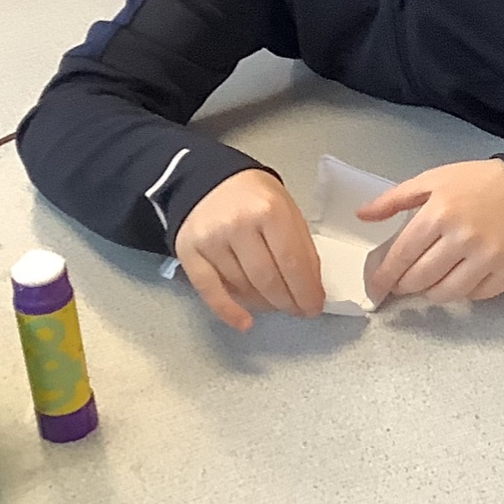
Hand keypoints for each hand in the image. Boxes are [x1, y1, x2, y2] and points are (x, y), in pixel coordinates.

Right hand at [173, 169, 324, 328]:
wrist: (209, 181)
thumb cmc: (255, 198)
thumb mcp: (288, 210)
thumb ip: (300, 247)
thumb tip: (311, 288)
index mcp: (269, 211)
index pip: (292, 262)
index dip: (306, 291)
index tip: (314, 307)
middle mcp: (238, 225)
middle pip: (268, 279)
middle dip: (288, 302)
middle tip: (299, 310)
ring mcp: (211, 240)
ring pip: (243, 287)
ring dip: (265, 304)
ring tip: (276, 304)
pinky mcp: (189, 252)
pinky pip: (209, 290)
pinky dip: (228, 311)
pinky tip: (244, 323)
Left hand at [360, 159, 503, 303]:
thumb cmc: (477, 183)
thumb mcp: (434, 180)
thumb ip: (395, 199)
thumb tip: (362, 215)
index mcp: (439, 213)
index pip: (402, 255)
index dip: (385, 275)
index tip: (376, 287)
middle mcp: (462, 238)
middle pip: (421, 278)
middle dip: (405, 285)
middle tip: (403, 283)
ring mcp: (486, 258)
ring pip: (446, 293)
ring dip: (430, 293)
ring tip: (428, 283)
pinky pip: (475, 296)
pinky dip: (462, 293)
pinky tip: (458, 280)